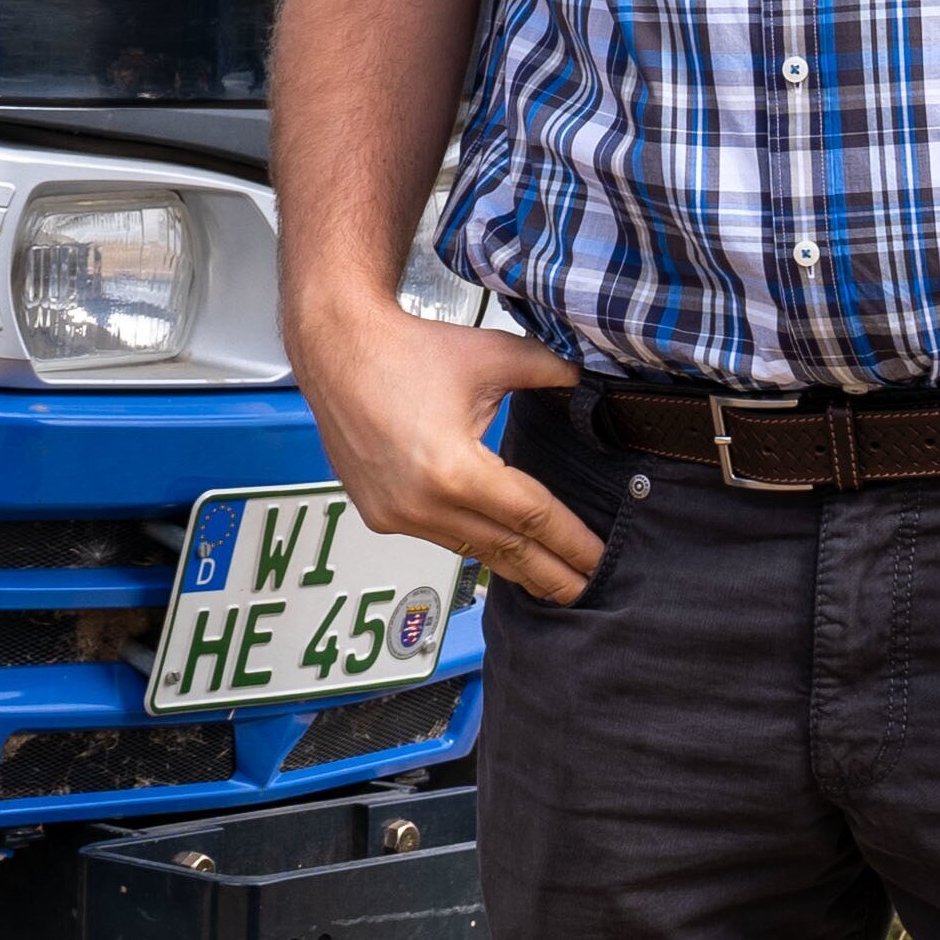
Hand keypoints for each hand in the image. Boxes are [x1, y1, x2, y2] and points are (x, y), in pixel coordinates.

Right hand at [292, 301, 590, 602]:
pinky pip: (439, 538)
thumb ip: (551, 373)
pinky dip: (473, 545)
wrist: (338, 348)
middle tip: (588, 591)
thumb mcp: (494, 354)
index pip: (531, 517)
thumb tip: (589, 386)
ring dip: (513, 566)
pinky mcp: (379, 515)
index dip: (571, 542)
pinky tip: (498, 553)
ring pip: (471, 550)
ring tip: (549, 581)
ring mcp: (397, 515)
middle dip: (551, 573)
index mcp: (454, 470)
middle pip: (505, 550)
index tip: (600, 560)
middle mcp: (422, 503)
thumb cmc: (409, 349)